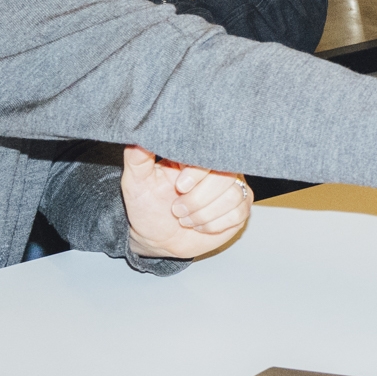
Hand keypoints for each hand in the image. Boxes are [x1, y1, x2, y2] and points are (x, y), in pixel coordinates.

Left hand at [121, 145, 251, 259]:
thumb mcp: (135, 181)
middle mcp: (218, 168)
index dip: (198, 172)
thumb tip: (141, 137)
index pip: (210, 153)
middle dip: (197, 200)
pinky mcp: (240, 208)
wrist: (156, 238)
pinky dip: (213, 225)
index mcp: (195, 156)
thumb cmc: (147, 206)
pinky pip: (237, 213)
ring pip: (232, 197)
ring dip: (202, 215)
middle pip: (225, 176)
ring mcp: (232, 188)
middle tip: (177, 209)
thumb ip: (138, 157)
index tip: (179, 186)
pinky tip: (200, 225)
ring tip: (186, 218)